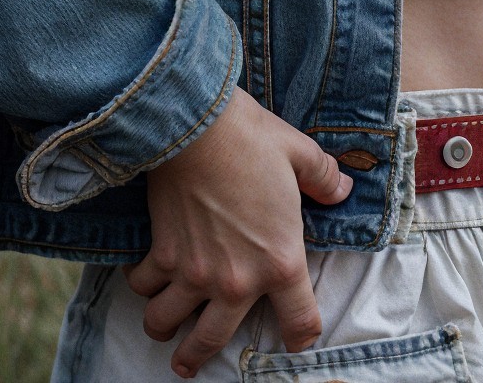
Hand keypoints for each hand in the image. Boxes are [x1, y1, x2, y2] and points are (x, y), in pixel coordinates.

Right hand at [128, 87, 353, 376]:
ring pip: (165, 323)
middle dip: (197, 356)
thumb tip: (341, 188)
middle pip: (211, 341)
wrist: (196, 124)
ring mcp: (194, 273)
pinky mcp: (160, 255)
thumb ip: (324, 179)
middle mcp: (235, 281)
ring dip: (163, 325)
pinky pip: (142, 286)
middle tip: (190, 362)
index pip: (299, 323)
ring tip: (163, 324)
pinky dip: (141, 284)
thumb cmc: (252, 139)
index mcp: (281, 261)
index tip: (294, 339)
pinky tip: (144, 277)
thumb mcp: (301, 155)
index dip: (300, 336)